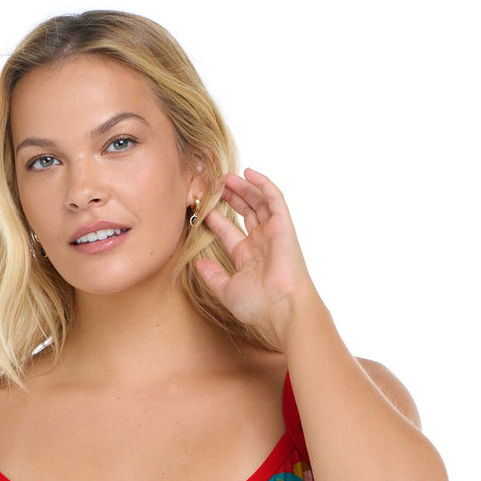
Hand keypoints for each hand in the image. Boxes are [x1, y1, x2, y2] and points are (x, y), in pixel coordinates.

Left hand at [195, 169, 313, 341]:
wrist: (282, 307)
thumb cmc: (258, 305)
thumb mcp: (226, 290)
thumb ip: (212, 275)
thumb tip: (197, 263)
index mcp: (246, 257)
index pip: (228, 231)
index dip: (215, 218)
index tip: (201, 207)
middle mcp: (260, 243)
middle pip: (244, 213)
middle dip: (230, 198)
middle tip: (215, 186)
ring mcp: (272, 233)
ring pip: (257, 202)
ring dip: (243, 188)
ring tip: (227, 177)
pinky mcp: (283, 225)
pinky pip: (274, 199)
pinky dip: (263, 184)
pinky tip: (249, 173)